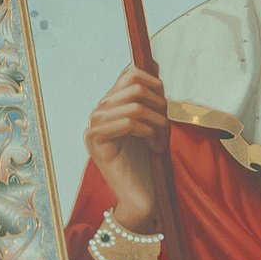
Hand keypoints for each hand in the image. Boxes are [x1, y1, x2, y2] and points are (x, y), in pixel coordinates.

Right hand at [85, 67, 168, 231]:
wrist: (141, 196)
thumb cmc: (148, 161)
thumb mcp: (153, 122)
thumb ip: (150, 95)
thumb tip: (155, 63)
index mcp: (111, 104)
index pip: (131, 73)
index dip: (154, 83)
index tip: (166, 107)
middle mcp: (99, 111)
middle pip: (135, 87)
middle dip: (159, 106)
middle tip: (167, 129)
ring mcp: (93, 125)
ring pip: (133, 106)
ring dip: (157, 123)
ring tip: (162, 142)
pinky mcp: (94, 141)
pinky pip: (126, 123)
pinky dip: (148, 133)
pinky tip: (153, 147)